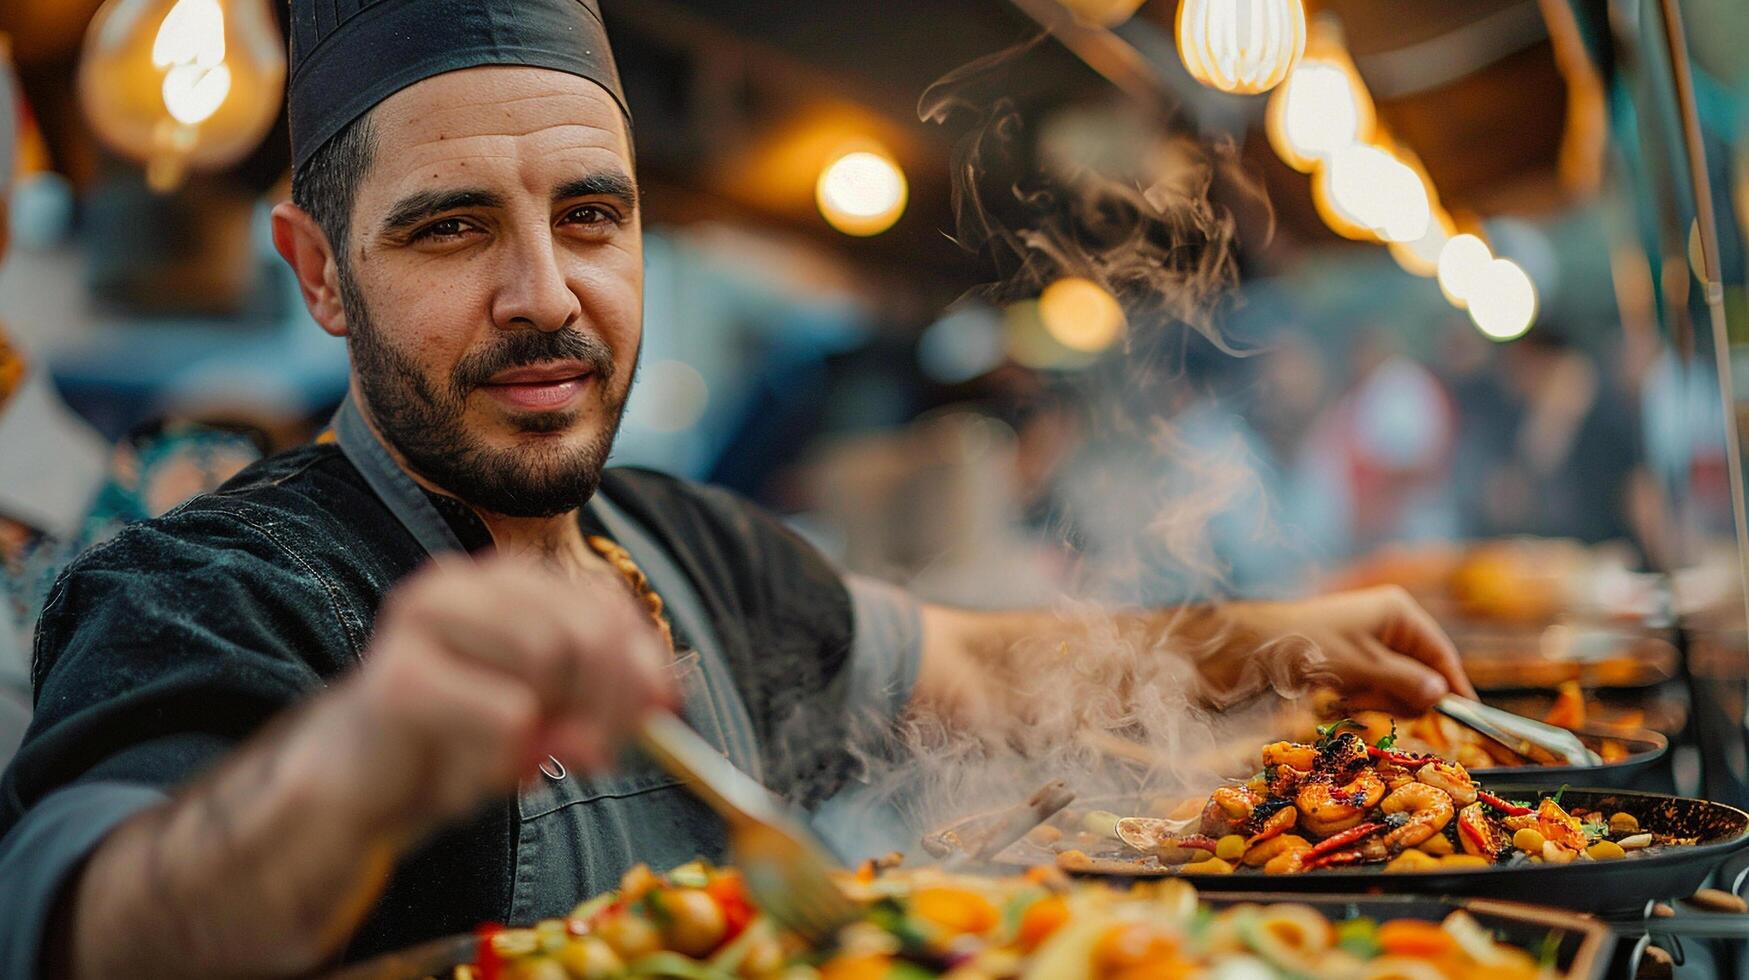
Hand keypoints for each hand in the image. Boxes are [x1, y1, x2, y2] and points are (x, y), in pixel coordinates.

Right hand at [324, 554, 676, 838]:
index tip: (658, 716)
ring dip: (548, 731)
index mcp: (504, 579)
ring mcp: (424, 619)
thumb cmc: (457, 741)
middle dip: (608, 703)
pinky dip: (502, 761)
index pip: (607, 605)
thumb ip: (606, 698)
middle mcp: (463, 581)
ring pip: (550, 658)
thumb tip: (663, 700)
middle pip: (587, 628)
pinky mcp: (400, 676)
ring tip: (511, 762)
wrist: (359, 787)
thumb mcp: (550, 716)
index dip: (644, 665)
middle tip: (595, 757)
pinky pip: (505, 716)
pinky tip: (462, 772)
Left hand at [1225, 586, 1475, 711]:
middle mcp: (1388, 621)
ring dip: (1381, 698)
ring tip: (1352, 697)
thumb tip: (1441, 694)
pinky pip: (1373, 683)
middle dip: (1406, 695)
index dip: (1454, 687)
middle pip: (1420, 670)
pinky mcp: (1351, 654)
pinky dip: (1364, 696)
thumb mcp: (1361, 667)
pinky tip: (1344, 697)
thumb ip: (1404, 681)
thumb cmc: (1309, 646)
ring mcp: (1369, 637)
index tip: (1468, 719)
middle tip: (1385, 709)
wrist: (1252, 642)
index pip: (1441, 654)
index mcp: (1398, 612)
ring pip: (1395, 681)